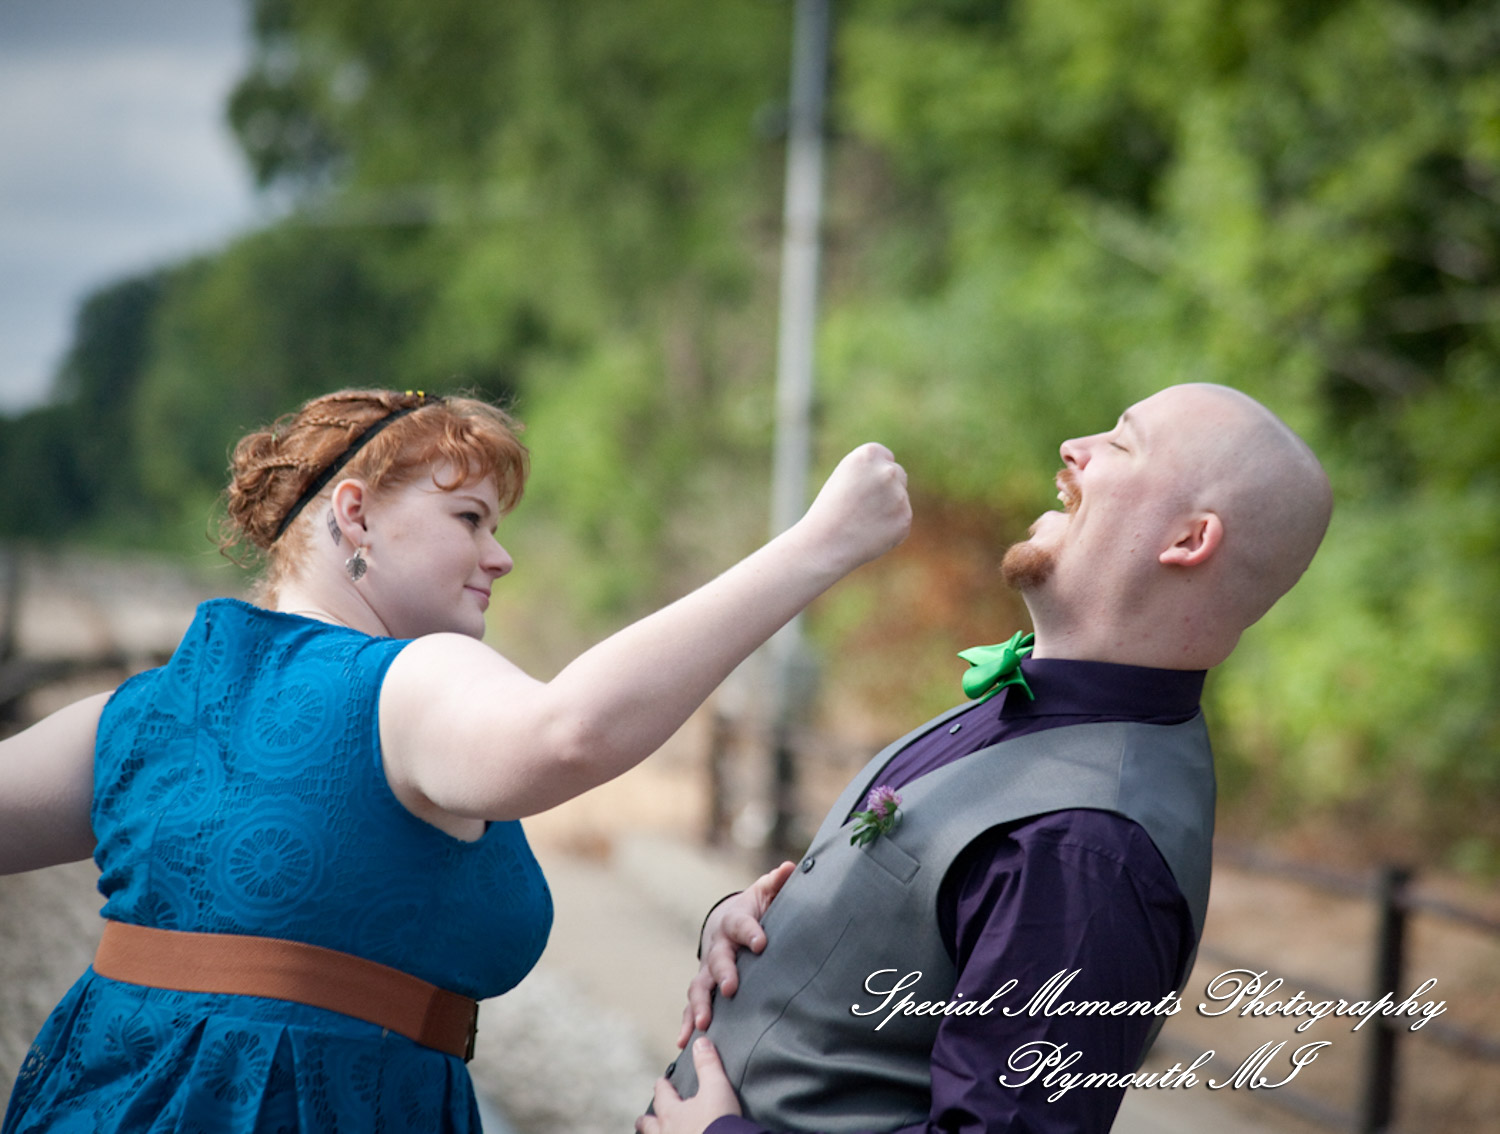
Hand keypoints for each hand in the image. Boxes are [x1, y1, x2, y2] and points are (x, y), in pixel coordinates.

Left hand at [637, 1038, 740, 1133]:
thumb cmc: (718, 1122)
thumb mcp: (717, 1088)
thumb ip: (708, 1064)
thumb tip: (700, 1041)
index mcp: (673, 1113)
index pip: (662, 1094)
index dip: (662, 1086)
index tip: (660, 1081)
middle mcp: (666, 1133)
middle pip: (649, 1126)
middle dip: (646, 1121)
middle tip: (643, 1119)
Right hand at [678, 860, 795, 1047]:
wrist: (725, 922)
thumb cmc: (753, 910)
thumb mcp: (765, 893)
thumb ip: (777, 883)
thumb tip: (791, 868)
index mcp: (734, 922)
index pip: (742, 925)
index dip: (751, 933)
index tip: (762, 943)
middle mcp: (717, 946)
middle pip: (717, 959)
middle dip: (724, 973)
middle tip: (732, 987)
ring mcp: (707, 969)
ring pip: (699, 986)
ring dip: (700, 1005)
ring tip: (704, 1023)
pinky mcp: (703, 987)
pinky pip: (692, 1006)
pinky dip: (687, 1023)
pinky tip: (684, 1042)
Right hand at [797, 443, 910, 576]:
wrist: (824, 543)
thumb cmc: (829, 511)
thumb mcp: (845, 478)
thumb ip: (871, 473)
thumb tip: (897, 479)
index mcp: (869, 455)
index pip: (886, 457)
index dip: (874, 474)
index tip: (862, 488)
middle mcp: (887, 471)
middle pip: (899, 475)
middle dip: (888, 489)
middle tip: (863, 507)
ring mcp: (899, 495)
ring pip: (901, 500)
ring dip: (889, 510)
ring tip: (862, 523)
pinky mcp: (905, 518)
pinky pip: (902, 521)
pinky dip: (890, 530)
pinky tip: (870, 534)